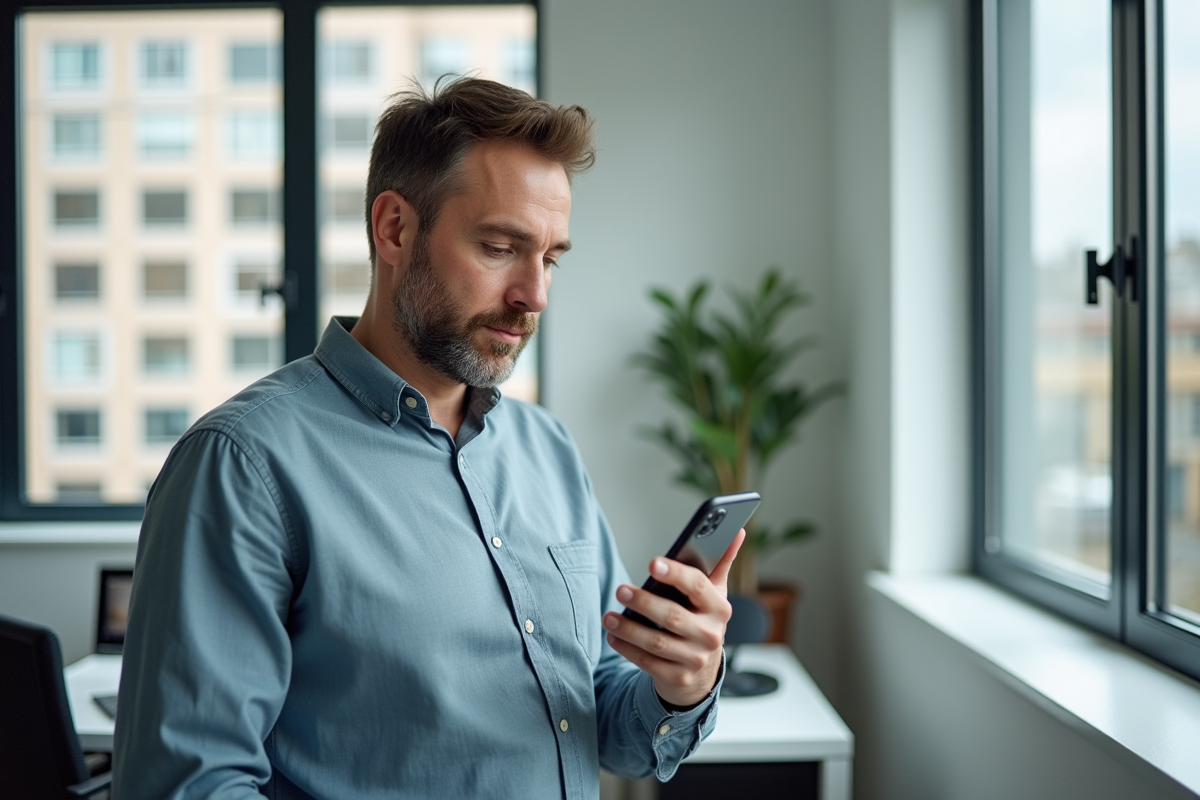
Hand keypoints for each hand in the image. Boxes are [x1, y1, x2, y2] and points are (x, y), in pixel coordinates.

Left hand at [602, 529, 744, 707]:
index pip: (697, 586)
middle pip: (673, 616)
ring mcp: (695, 659)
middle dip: (644, 601)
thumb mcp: (714, 593)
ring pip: (656, 642)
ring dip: (629, 628)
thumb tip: (737, 531)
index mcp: (719, 608)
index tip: (652, 563)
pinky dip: (627, 649)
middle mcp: (711, 635)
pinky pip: (647, 663)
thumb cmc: (702, 620)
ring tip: (609, 616)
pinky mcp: (677, 678)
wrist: (701, 670)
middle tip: (620, 589)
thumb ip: (721, 562)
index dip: (675, 574)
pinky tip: (613, 636)